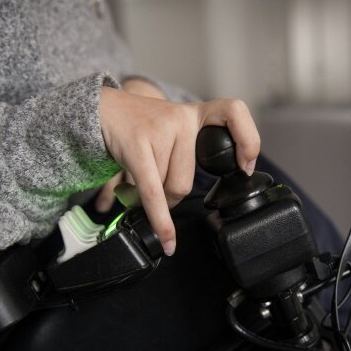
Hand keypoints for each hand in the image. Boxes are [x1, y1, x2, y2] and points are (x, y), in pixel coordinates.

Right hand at [98, 86, 259, 255]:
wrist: (102, 110)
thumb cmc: (142, 128)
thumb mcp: (175, 128)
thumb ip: (194, 150)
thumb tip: (218, 184)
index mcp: (197, 114)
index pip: (234, 112)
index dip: (247, 140)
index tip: (245, 167)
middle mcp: (183, 118)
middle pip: (188, 181)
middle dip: (170, 197)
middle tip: (156, 191)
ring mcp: (161, 129)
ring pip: (167, 189)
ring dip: (151, 199)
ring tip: (138, 184)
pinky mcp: (138, 145)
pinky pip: (154, 193)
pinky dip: (160, 220)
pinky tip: (167, 239)